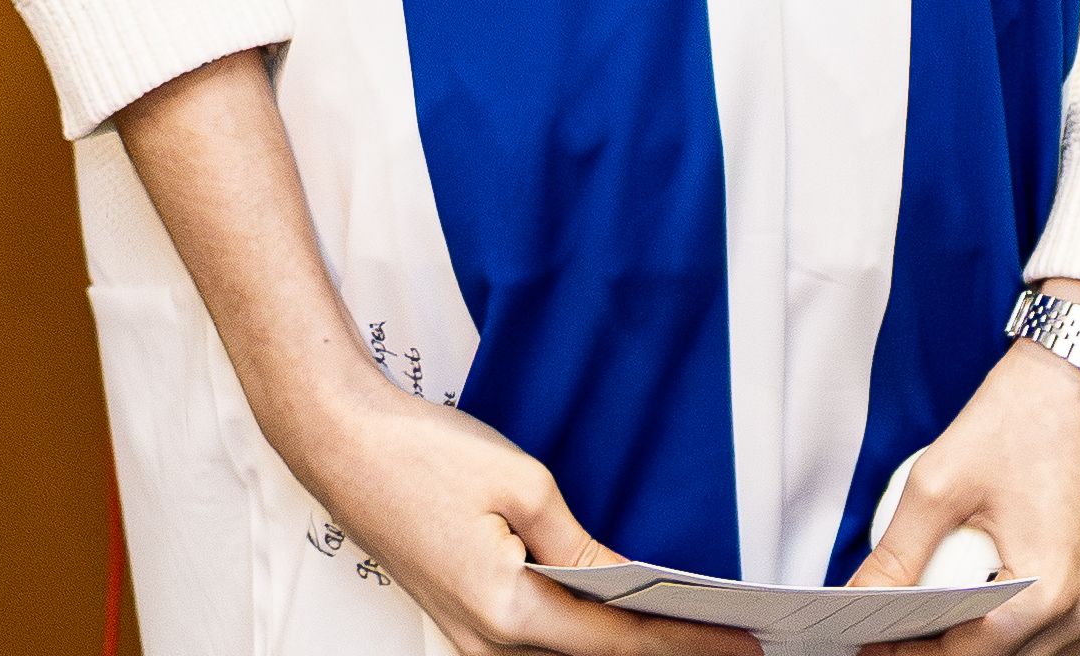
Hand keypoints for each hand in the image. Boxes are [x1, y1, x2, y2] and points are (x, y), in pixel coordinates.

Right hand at [251, 362, 757, 655]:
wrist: (339, 444)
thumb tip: (625, 581)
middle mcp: (485, 641)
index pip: (618, 640)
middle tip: (731, 647)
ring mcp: (468, 637)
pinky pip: (536, 644)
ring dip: (625, 649)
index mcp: (505, 609)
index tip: (739, 645)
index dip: (684, 643)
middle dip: (664, 653)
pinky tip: (619, 621)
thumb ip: (581, 545)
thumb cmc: (421, 454)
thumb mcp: (523, 484)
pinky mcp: (460, 620)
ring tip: (688, 636)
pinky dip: (584, 638)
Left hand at [853, 309, 1079, 648]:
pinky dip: (1038, 609)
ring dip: (999, 633)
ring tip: (952, 602)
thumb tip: (862, 597)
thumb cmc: (1022, 415)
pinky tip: (1002, 579)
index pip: (971, 654)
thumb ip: (897, 554)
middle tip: (908, 625)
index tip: (880, 644)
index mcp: (1047, 587)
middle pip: (1010, 655)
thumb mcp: (940, 481)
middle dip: (954, 646)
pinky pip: (1075, 613)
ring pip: (1045, 642)